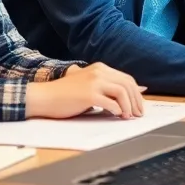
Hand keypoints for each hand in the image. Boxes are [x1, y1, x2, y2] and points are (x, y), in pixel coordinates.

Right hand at [26, 62, 144, 119]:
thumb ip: (105, 86)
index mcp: (100, 68)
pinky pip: (111, 103)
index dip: (136, 92)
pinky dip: (118, 110)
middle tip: (139, 114)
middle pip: (128, 84)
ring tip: (129, 116)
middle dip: (136, 100)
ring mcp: (94, 82)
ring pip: (122, 92)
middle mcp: (99, 72)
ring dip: (129, 106)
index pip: (126, 78)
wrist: (44, 97)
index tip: (140, 104)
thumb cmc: (65, 94)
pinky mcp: (89, 95)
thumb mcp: (87, 84)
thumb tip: (127, 91)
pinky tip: (118, 116)